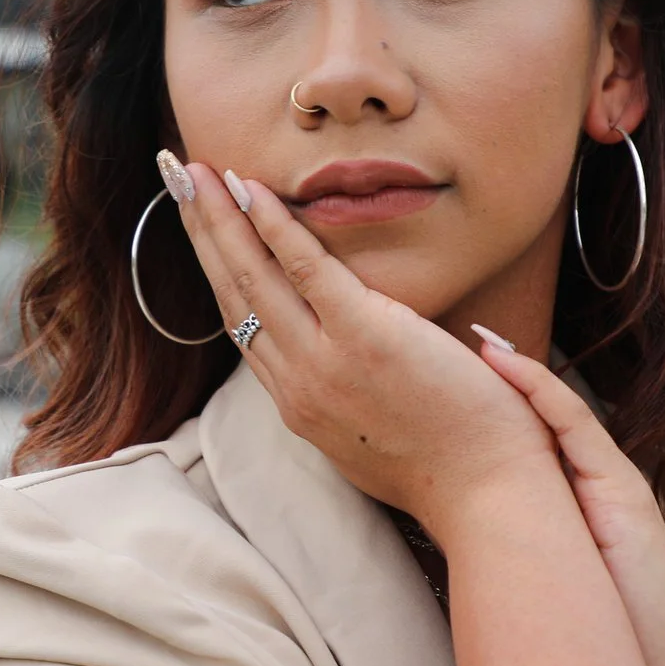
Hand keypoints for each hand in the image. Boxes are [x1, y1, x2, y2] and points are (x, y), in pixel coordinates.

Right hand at [159, 152, 560, 534]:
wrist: (490, 495)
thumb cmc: (455, 465)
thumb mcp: (377, 434)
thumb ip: (351, 392)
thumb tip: (353, 356)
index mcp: (300, 404)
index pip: (242, 324)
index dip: (215, 267)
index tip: (199, 225)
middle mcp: (297, 386)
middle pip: (232, 293)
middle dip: (199, 230)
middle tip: (173, 177)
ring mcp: (325, 364)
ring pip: (253, 278)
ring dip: (219, 217)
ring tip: (193, 170)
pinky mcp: (365, 339)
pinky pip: (306, 270)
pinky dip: (276, 226)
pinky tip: (252, 190)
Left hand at [473, 336, 664, 665]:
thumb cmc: (603, 640)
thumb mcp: (554, 576)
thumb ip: (525, 543)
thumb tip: (463, 532)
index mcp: (579, 499)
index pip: (535, 433)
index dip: (497, 398)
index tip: (448, 369)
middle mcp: (598, 482)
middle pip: (544, 412)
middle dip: (502, 372)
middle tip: (453, 335)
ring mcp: (614, 484)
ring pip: (559, 410)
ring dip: (516, 371)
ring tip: (473, 339)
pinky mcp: (622, 494)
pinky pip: (577, 429)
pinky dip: (540, 394)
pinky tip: (502, 368)